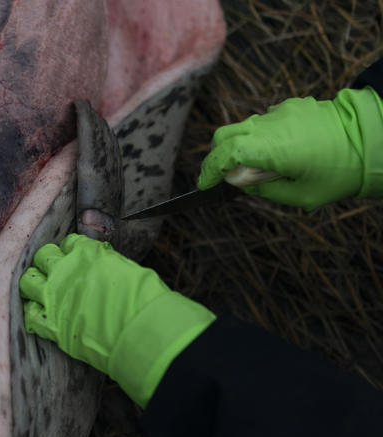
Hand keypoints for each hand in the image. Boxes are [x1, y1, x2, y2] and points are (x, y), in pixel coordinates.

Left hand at [19, 234, 215, 406]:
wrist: (140, 330)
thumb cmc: (144, 299)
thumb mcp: (127, 268)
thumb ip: (106, 263)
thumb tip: (100, 263)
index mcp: (86, 253)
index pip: (68, 243)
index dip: (70, 252)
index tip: (73, 260)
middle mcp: (65, 270)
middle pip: (43, 257)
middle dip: (47, 263)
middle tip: (52, 273)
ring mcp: (54, 297)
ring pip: (29, 282)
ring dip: (33, 284)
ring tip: (39, 291)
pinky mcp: (52, 323)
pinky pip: (30, 314)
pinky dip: (33, 313)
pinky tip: (40, 314)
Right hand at [198, 87, 382, 209]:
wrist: (372, 140)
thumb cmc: (340, 173)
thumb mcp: (300, 195)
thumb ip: (263, 188)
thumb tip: (240, 181)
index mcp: (273, 148)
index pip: (225, 153)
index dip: (209, 169)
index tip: (205, 184)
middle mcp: (272, 124)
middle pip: (226, 134)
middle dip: (216, 156)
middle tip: (220, 176)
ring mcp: (282, 112)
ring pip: (244, 127)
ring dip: (240, 146)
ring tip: (258, 168)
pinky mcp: (292, 106)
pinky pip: (265, 121)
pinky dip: (261, 137)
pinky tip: (278, 151)